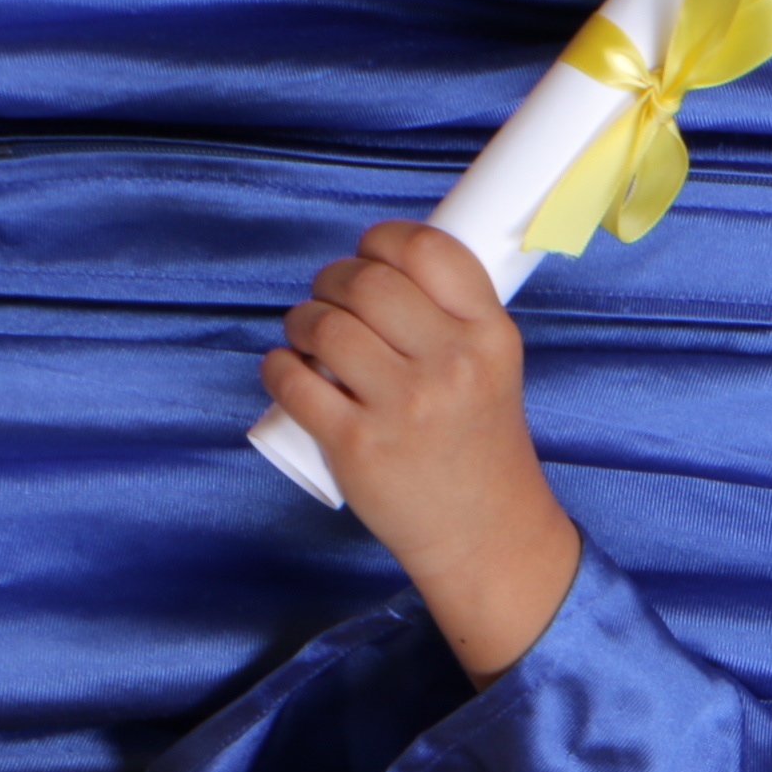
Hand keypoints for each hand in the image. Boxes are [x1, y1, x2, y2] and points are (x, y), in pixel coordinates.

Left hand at [263, 221, 581, 685]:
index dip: (383, 239)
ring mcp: (403, 407)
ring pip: (325, 327)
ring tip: (308, 336)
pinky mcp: (357, 447)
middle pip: (368, 282)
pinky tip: (287, 369)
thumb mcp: (493, 367)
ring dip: (302, 321)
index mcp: (490, 335)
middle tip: (329, 297)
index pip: (430, 249)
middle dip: (333, 280)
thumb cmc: (479, 442)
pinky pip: (294, 383)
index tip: (369, 253)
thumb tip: (379, 267)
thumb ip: (453, 316)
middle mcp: (451, 365)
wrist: (484, 531)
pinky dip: (278, 366)